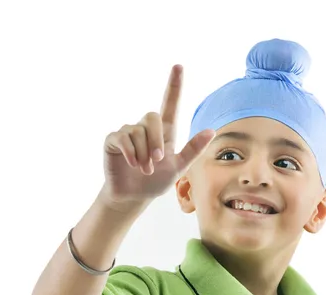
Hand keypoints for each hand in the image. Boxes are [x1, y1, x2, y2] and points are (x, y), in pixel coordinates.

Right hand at [101, 65, 214, 208]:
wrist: (134, 196)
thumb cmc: (156, 181)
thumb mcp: (178, 167)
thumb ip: (193, 149)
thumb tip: (211, 130)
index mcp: (165, 131)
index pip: (170, 103)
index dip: (174, 85)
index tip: (179, 66)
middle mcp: (146, 128)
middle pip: (152, 117)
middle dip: (156, 140)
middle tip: (157, 162)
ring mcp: (129, 132)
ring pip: (138, 131)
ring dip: (144, 154)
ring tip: (144, 169)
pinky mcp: (114, 139)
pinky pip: (123, 138)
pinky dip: (131, 152)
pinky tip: (132, 164)